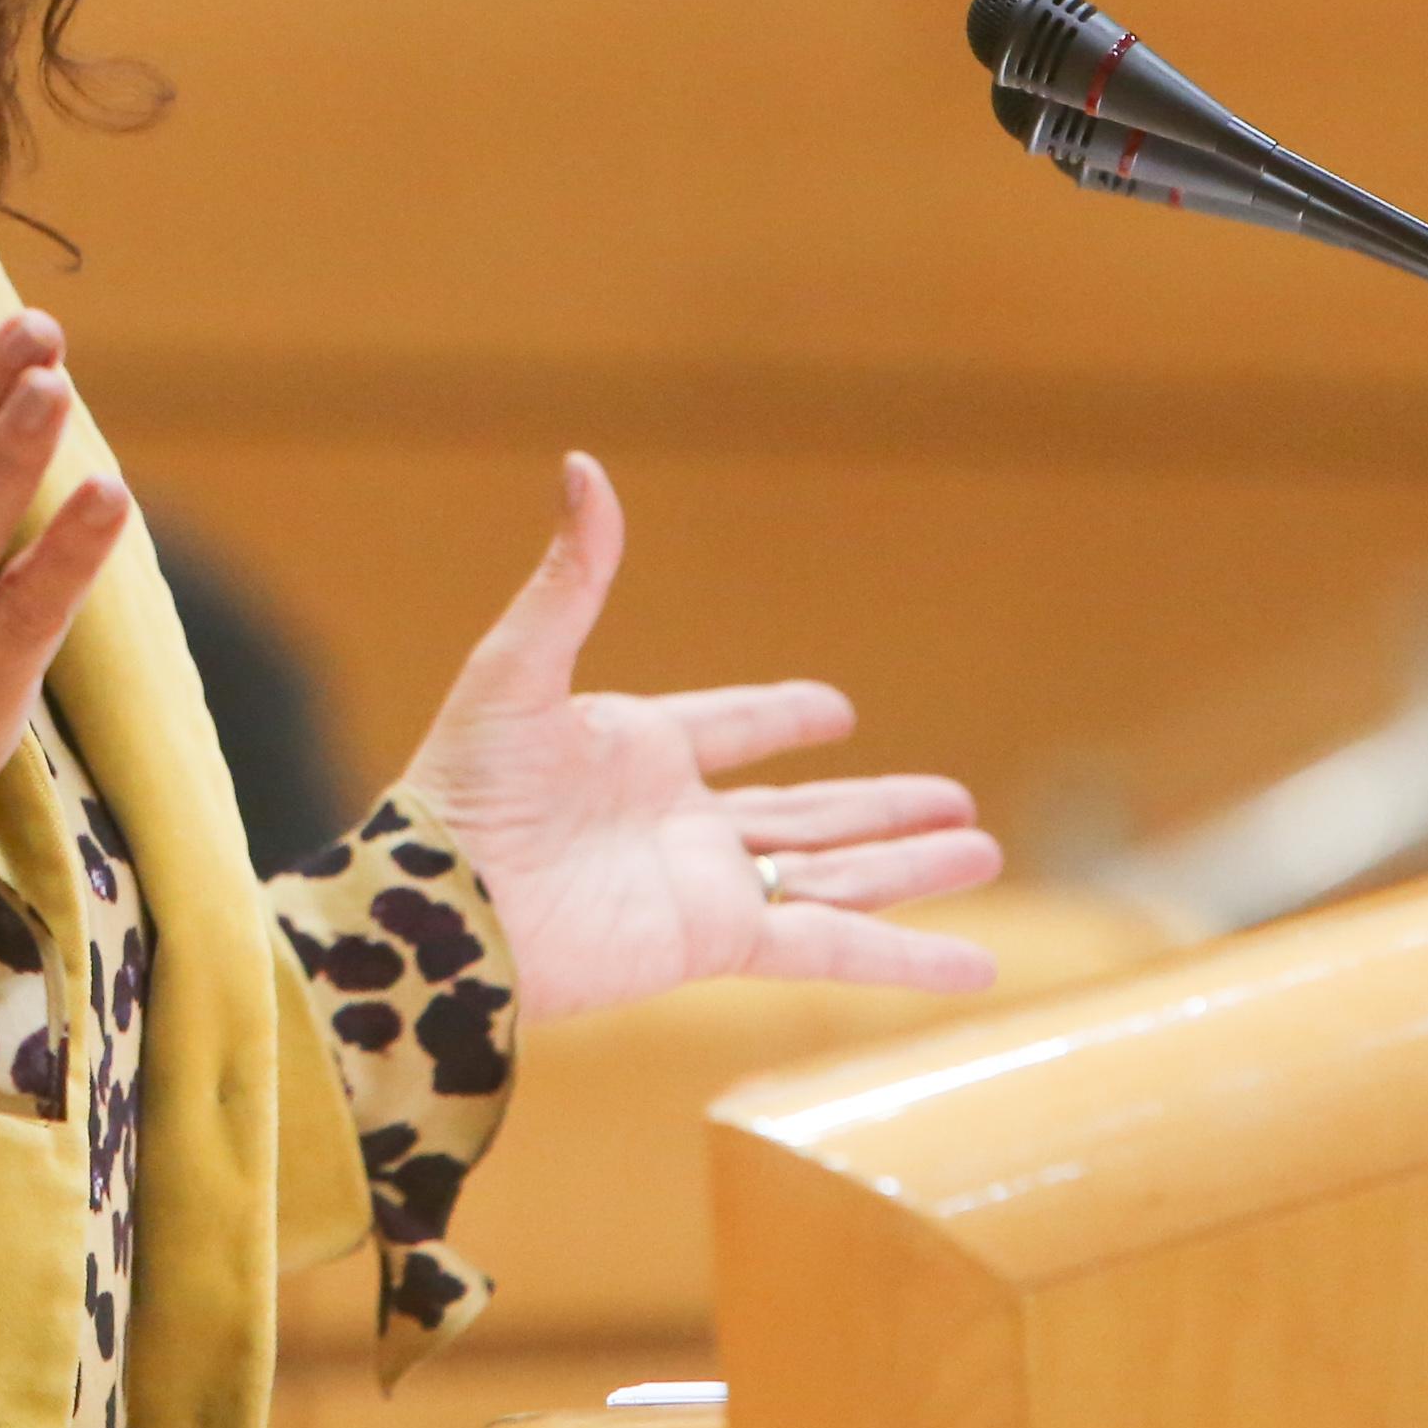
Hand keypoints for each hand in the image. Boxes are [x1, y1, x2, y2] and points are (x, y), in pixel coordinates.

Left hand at [400, 453, 1003, 1020]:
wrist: (442, 910)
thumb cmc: (460, 790)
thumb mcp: (517, 668)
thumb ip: (572, 576)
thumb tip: (583, 466)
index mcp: (635, 750)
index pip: (729, 729)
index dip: (778, 718)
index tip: (835, 710)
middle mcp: (679, 822)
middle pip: (806, 813)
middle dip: (879, 806)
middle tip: (956, 798)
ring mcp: (704, 887)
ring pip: (836, 873)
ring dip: (911, 865)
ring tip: (985, 848)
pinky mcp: (719, 945)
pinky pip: (833, 948)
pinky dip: (907, 957)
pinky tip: (977, 961)